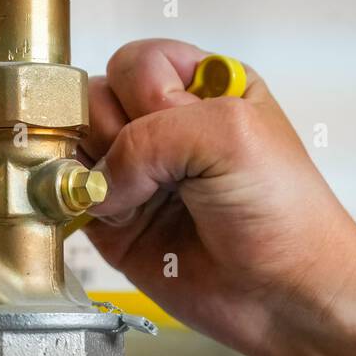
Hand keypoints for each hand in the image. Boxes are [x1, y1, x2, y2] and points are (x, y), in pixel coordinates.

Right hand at [78, 39, 355, 355]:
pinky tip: (112, 215)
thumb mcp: (231, 133)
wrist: (288, 294)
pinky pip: (67, 196)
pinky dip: (73, 201)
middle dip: (113, 130)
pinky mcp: (118, 223)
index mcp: (204, 89)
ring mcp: (139, 175)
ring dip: (92, 167)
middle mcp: (167, 128)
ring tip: (130, 196)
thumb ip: (154, 133)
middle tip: (150, 168)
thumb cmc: (284, 214)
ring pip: (76, 144)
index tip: (169, 122)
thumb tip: (101, 176)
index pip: (137, 62)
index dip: (141, 91)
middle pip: (96, 98)